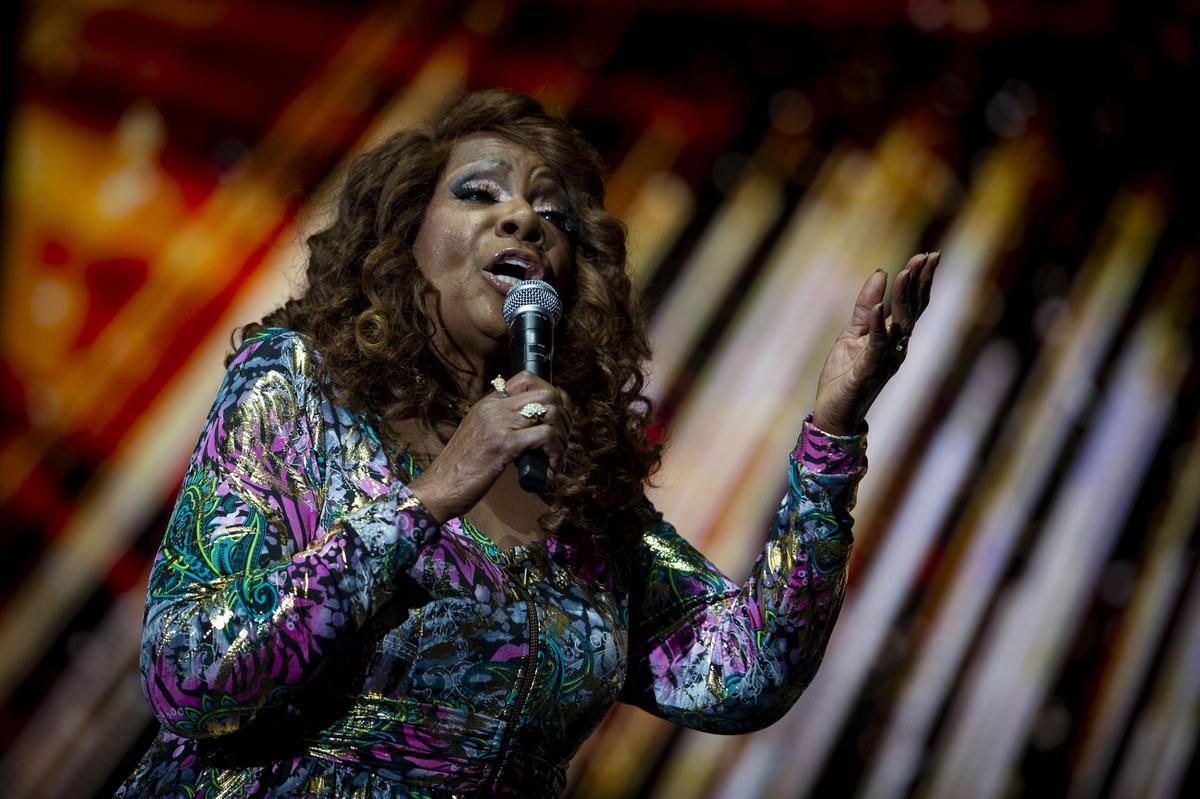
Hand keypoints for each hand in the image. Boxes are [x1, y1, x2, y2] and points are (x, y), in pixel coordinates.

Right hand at [407, 371, 572, 522]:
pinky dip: (556, 452)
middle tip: (562, 439)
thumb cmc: (459, 469)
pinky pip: (545, 436)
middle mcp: (493, 408)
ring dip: (563, 435)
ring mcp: (498, 424)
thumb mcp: (478, 436)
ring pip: (550, 411)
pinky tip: (552, 468)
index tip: (556, 417)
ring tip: (557, 455)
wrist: (438, 488)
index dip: (550, 394)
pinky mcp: (503, 445)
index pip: (527, 378)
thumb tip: (530, 428)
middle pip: (546, 393)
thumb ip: (499, 425)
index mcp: (487, 403)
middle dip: (564, 415)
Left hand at [813, 252, 938, 434]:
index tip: (929, 255)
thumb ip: (865, 307)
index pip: (913, 305)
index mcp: (893, 339)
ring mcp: (884, 360)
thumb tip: (881, 273)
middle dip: (920, 283)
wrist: (834, 413)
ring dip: (903, 298)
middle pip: (914, 311)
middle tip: (929, 256)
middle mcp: (896, 348)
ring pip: (900, 325)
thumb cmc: (845, 376)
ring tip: (905, 272)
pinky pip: (876, 346)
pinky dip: (877, 325)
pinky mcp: (866, 372)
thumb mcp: (852, 334)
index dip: (920, 281)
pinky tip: (880, 306)